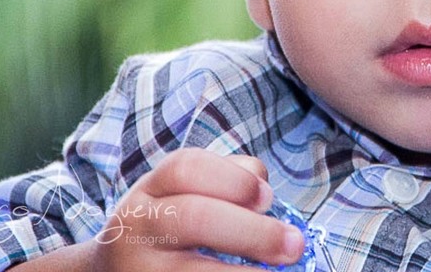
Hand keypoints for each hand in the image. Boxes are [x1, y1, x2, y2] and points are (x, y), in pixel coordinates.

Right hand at [24, 148, 305, 270]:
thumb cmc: (167, 228)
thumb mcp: (183, 194)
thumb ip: (226, 180)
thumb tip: (264, 187)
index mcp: (150, 189)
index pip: (187, 169)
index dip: (233, 179)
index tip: (268, 198)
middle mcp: (137, 225)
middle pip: (194, 218)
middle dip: (252, 231)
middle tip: (294, 244)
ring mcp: (138, 267)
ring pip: (191, 269)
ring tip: (281, 271)